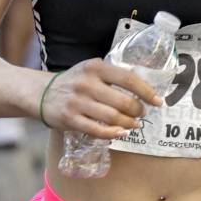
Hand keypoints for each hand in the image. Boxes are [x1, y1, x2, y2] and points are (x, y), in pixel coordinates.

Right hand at [40, 59, 166, 138]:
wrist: (42, 93)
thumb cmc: (74, 81)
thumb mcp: (91, 69)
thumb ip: (113, 75)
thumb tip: (144, 87)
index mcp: (96, 67)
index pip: (128, 79)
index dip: (147, 92)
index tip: (158, 102)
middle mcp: (87, 83)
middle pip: (123, 102)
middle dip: (138, 111)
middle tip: (142, 114)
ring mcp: (78, 102)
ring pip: (113, 118)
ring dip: (129, 124)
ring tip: (134, 125)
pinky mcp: (70, 119)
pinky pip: (97, 130)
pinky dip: (113, 133)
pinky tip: (121, 133)